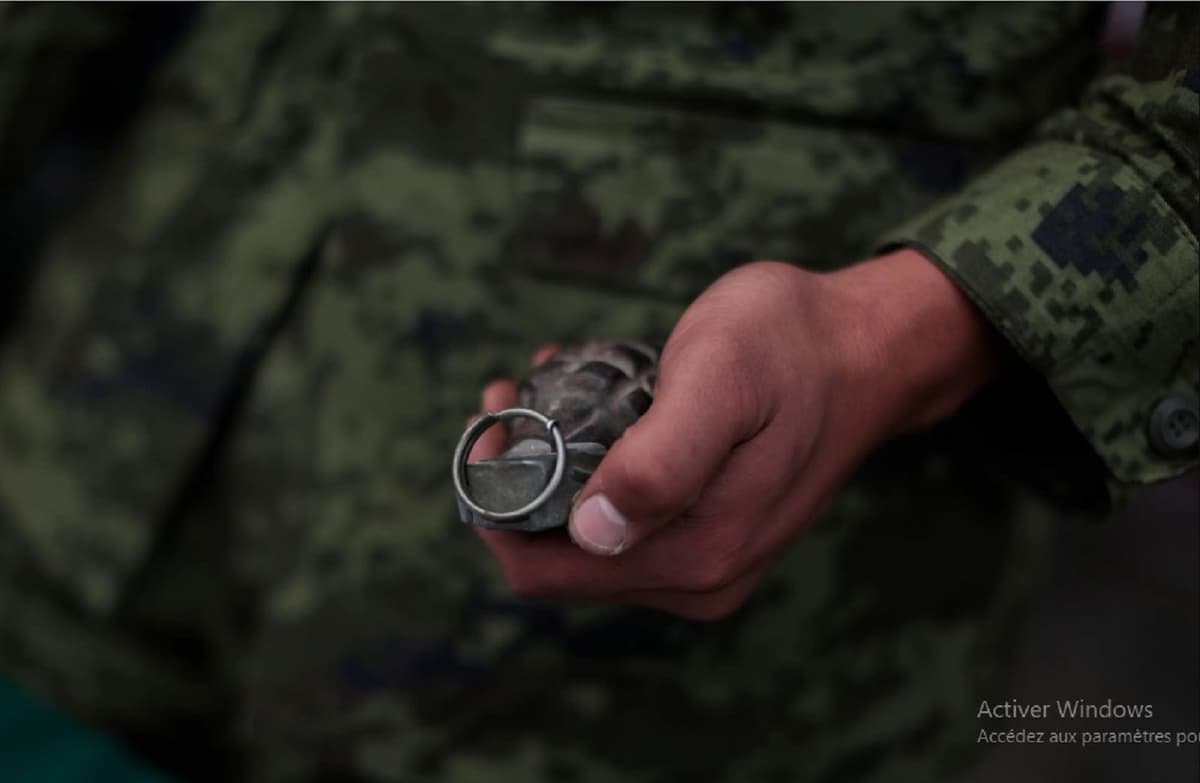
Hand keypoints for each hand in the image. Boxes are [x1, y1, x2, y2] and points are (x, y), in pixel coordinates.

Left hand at [471, 249, 1000, 619]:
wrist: (870, 347)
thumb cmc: (793, 346)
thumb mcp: (720, 380)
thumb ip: (661, 461)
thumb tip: (590, 530)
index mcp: (694, 554)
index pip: (544, 570)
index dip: (496, 506)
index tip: (490, 426)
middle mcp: (697, 577)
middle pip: (558, 559)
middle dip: (520, 482)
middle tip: (511, 398)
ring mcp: (705, 561)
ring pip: (586, 537)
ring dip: (553, 468)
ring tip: (546, 389)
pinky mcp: (711, 533)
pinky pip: (623, 516)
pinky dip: (591, 464)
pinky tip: (591, 402)